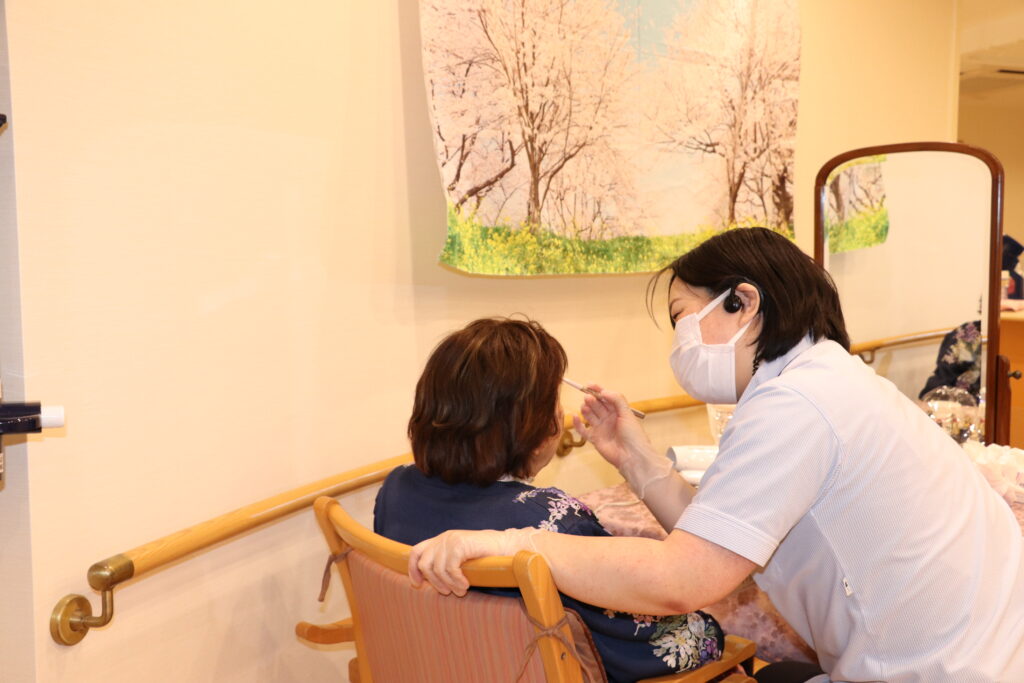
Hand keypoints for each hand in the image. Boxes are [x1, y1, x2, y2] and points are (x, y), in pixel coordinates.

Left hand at [408, 528, 541, 595]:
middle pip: (424, 563)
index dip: (412, 569)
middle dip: (434, 582)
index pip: (415, 552)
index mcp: (440, 540)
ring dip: (449, 584)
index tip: (418, 585)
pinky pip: (450, 568)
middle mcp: (443, 538)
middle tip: (447, 592)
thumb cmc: (484, 557)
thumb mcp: (460, 560)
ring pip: (437, 569)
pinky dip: (456, 580)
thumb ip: (445, 564)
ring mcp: (451, 539)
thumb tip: (428, 582)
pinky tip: (466, 584)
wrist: (505, 547)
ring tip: (461, 591)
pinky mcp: (460, 544)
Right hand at [573, 386, 653, 468]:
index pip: (606, 397)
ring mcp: (601, 428)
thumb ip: (616, 399)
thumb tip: (603, 391)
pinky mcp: (595, 438)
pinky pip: (583, 430)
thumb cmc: (633, 435)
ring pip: (589, 415)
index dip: (597, 390)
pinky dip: (577, 424)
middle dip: (591, 399)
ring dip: (586, 409)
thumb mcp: (627, 413)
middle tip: (588, 398)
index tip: (589, 385)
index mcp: (618, 411)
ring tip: (585, 407)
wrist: (632, 456)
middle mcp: (609, 418)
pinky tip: (574, 417)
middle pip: (596, 405)